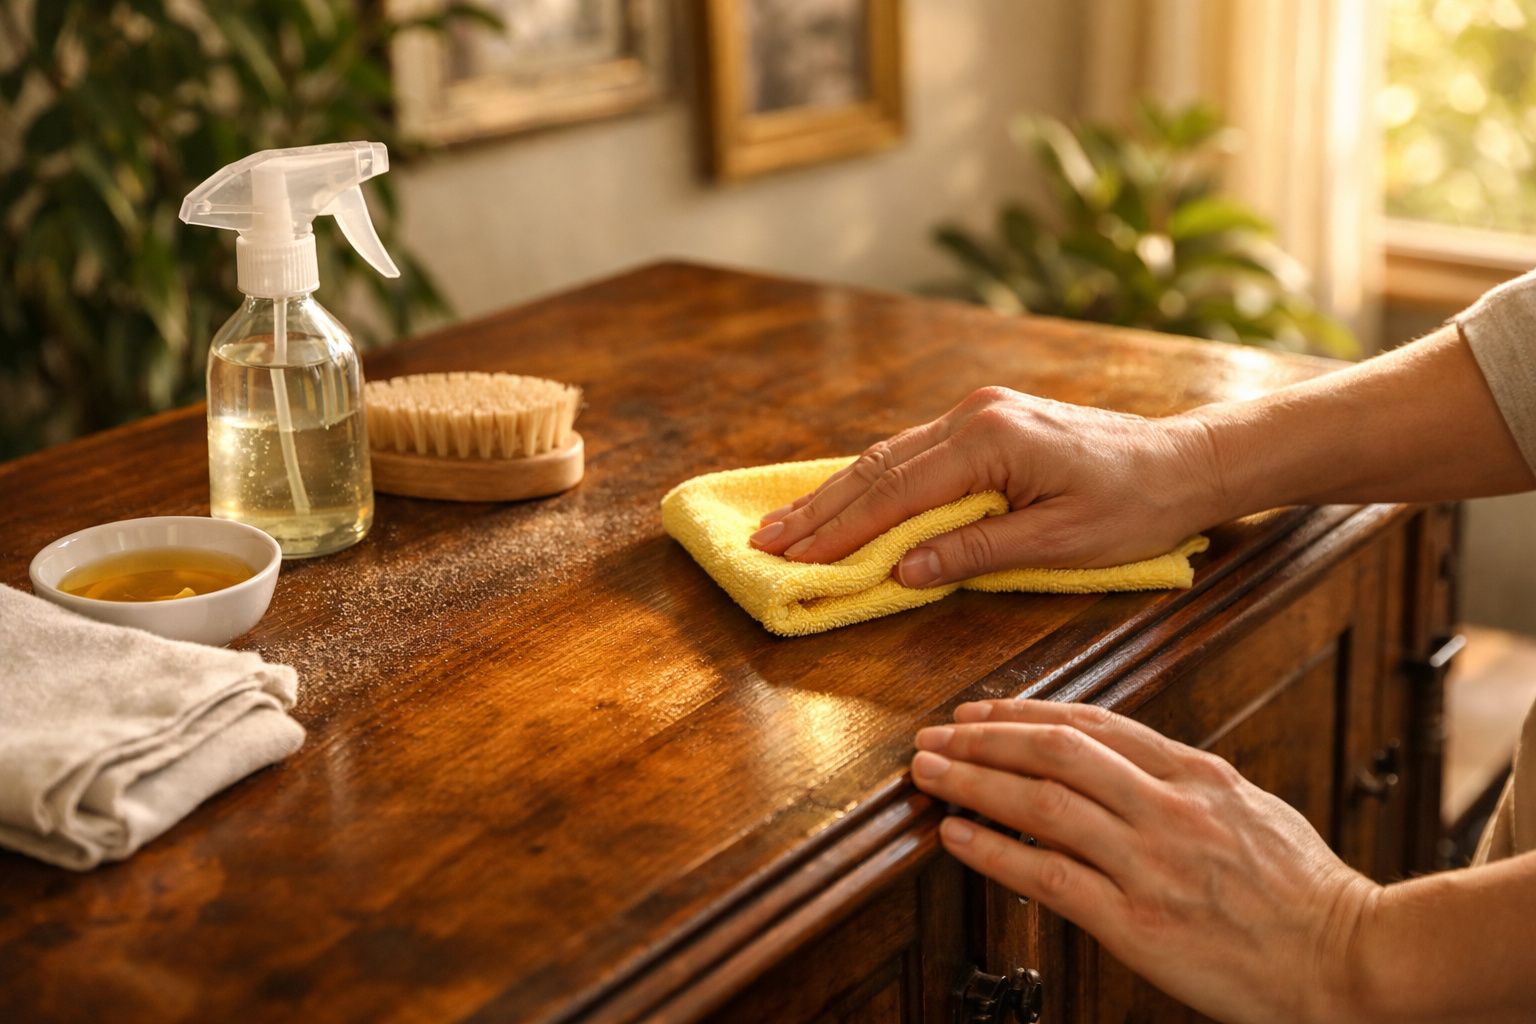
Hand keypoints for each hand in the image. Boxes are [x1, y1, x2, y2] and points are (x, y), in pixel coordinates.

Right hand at [747, 387, 1223, 585]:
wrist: (1185, 462)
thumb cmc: (1135, 507)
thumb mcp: (1060, 542)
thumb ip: (976, 552)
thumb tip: (901, 572)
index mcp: (991, 441)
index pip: (896, 493)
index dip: (839, 530)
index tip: (791, 558)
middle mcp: (974, 416)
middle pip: (878, 468)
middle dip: (819, 510)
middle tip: (764, 542)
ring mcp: (979, 413)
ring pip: (888, 456)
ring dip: (836, 494)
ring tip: (786, 525)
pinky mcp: (987, 422)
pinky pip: (913, 453)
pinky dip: (871, 482)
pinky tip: (841, 500)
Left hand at [910, 699, 1380, 1023]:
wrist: (1352, 961)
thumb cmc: (1306, 893)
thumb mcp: (1252, 810)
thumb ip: (1186, 782)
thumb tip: (1126, 761)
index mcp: (1199, 775)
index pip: (1094, 726)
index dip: (1026, 713)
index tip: (982, 711)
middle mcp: (1171, 808)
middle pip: (1057, 752)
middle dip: (985, 738)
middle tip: (935, 733)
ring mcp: (1153, 865)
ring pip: (1043, 805)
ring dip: (974, 782)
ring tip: (928, 772)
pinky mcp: (1140, 924)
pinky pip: (1050, 878)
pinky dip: (994, 852)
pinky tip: (956, 836)